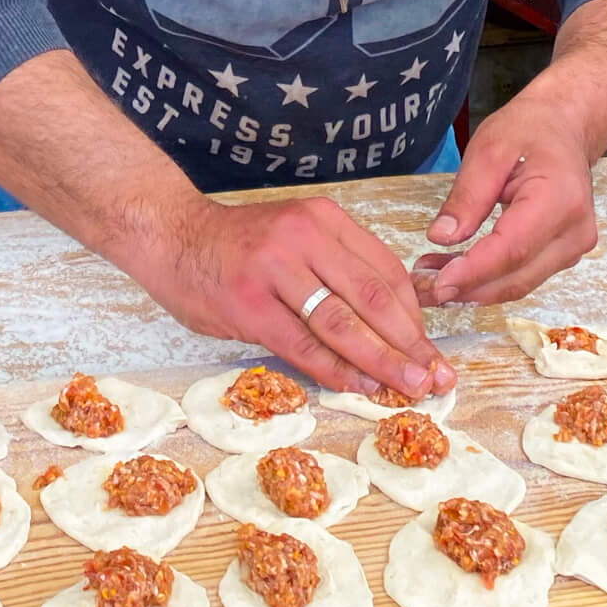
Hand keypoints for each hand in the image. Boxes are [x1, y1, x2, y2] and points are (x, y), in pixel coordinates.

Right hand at [125, 194, 456, 399]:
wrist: (170, 234)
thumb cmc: (238, 246)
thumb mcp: (295, 236)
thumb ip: (337, 267)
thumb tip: (394, 323)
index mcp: (323, 219)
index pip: (385, 271)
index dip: (415, 316)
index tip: (432, 349)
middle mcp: (304, 237)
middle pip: (373, 297)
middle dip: (410, 343)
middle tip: (436, 376)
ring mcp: (275, 269)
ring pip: (343, 323)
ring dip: (382, 361)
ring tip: (409, 386)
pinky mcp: (250, 304)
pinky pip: (303, 344)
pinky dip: (336, 369)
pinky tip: (359, 386)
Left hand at [411, 98, 598, 306]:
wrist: (566, 129)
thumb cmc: (528, 132)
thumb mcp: (489, 149)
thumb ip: (466, 196)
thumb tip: (440, 237)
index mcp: (560, 200)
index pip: (512, 249)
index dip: (472, 272)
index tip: (435, 284)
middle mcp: (574, 232)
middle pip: (516, 276)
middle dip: (465, 289)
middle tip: (419, 288)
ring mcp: (573, 248)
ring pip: (518, 283)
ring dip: (473, 289)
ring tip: (427, 278)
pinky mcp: (563, 255)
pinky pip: (523, 275)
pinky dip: (487, 280)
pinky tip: (452, 272)